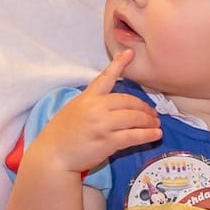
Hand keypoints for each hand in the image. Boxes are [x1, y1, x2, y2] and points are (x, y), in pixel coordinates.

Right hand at [27, 51, 159, 176]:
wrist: (52, 156)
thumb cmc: (62, 133)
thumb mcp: (74, 109)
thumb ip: (93, 102)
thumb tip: (115, 102)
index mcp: (87, 97)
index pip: (105, 77)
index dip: (119, 64)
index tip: (130, 53)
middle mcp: (95, 108)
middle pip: (128, 101)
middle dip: (144, 108)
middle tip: (153, 113)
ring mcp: (102, 124)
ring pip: (134, 118)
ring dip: (148, 121)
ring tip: (156, 124)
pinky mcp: (107, 141)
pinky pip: (133, 136)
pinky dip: (147, 135)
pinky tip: (156, 135)